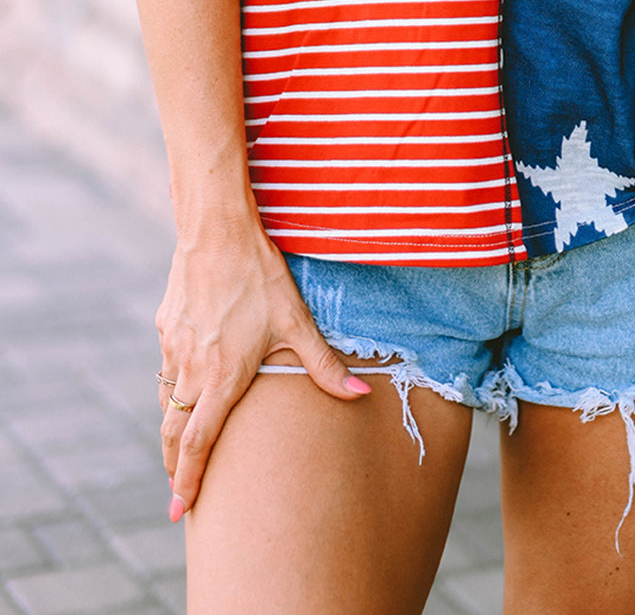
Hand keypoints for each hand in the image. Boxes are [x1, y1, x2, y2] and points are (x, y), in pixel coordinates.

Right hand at [156, 217, 369, 519]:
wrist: (217, 230)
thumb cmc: (260, 275)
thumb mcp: (296, 321)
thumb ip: (323, 365)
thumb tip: (361, 395)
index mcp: (222, 376)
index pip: (197, 442)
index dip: (189, 480)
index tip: (183, 510)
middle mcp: (191, 368)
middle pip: (173, 432)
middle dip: (175, 468)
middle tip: (180, 498)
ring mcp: (174, 347)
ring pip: (166, 400)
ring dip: (172, 429)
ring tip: (182, 450)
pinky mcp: (166, 325)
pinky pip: (166, 367)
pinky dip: (172, 389)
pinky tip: (186, 388)